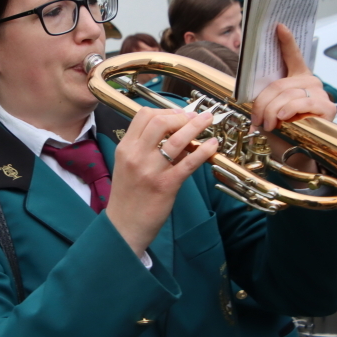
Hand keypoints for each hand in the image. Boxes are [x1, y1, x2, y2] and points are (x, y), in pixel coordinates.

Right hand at [107, 108, 218, 256]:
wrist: (124, 226)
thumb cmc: (128, 197)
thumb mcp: (126, 166)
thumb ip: (144, 148)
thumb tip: (172, 134)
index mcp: (125, 148)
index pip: (143, 116)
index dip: (164, 110)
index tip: (178, 114)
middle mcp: (136, 155)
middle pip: (160, 121)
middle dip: (181, 116)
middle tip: (194, 117)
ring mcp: (151, 170)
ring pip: (176, 139)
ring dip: (196, 126)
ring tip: (208, 120)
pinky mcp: (166, 185)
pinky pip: (188, 163)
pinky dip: (203, 150)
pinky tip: (212, 145)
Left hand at [250, 24, 336, 132]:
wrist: (298, 153)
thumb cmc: (285, 131)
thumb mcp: (272, 109)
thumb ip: (268, 97)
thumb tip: (253, 98)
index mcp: (298, 78)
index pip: (292, 55)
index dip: (286, 40)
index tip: (279, 26)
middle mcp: (310, 82)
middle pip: (279, 84)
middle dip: (263, 103)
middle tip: (258, 118)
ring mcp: (320, 93)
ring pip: (286, 94)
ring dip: (272, 112)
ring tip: (270, 124)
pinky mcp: (326, 107)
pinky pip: (301, 103)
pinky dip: (288, 111)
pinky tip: (283, 119)